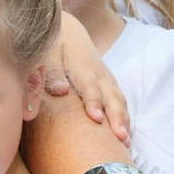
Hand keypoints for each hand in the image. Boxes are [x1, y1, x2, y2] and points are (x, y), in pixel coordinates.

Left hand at [46, 13, 131, 145]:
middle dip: (117, 117)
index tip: (96, 119)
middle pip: (111, 96)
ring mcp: (107, 79)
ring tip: (125, 143)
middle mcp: (99, 73)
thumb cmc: (53, 43)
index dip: (93, 102)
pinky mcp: (108, 85)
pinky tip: (124, 137)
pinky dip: (124, 119)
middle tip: (120, 138)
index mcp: (82, 65)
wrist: (69, 30)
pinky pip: (120, 102)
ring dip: (124, 121)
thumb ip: (51, 72)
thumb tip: (60, 92)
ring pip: (119, 100)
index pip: (89, 85)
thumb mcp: (47, 53)